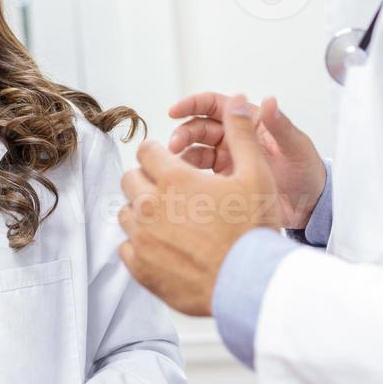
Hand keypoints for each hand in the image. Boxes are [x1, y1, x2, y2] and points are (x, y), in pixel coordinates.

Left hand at [119, 95, 281, 315]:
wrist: (250, 284)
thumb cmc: (253, 230)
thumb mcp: (256, 174)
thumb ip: (241, 133)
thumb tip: (234, 99)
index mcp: (174, 179)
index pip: (147, 151)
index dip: (160, 155)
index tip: (171, 165)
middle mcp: (151, 205)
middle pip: (131, 179)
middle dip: (148, 180)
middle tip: (172, 193)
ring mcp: (142, 238)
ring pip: (126, 213)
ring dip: (142, 212)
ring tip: (170, 221)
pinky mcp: (141, 267)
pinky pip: (126, 248)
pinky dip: (140, 245)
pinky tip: (164, 247)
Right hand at [169, 91, 325, 228]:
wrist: (310, 206)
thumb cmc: (308, 171)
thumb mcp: (296, 147)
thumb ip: (280, 125)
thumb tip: (269, 100)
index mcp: (251, 121)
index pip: (215, 105)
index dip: (193, 104)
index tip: (174, 111)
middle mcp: (236, 137)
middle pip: (199, 127)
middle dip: (183, 133)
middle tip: (174, 146)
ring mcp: (229, 158)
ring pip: (196, 149)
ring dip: (183, 154)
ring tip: (175, 165)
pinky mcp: (226, 179)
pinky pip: (201, 173)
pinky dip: (189, 173)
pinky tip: (183, 179)